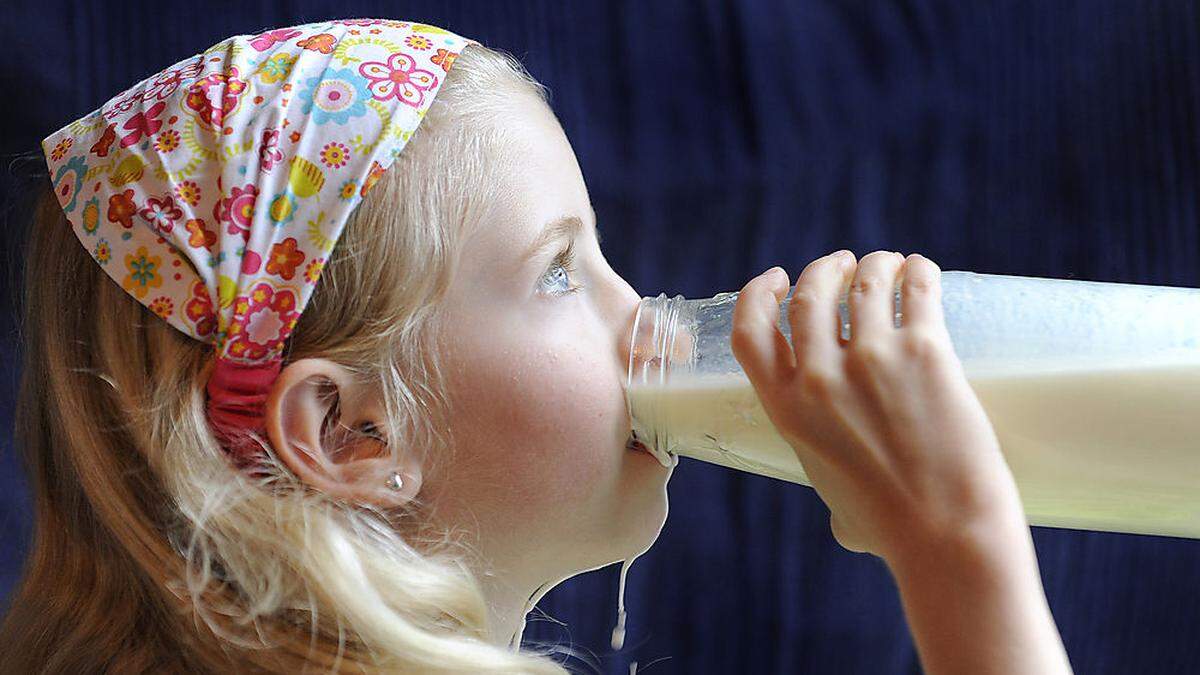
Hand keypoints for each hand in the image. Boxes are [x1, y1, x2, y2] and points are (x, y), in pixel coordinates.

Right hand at [730, 250, 1025, 564]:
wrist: (945, 533)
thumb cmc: (890, 527)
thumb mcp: (828, 492)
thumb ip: (826, 471)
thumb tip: (842, 504)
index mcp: (786, 410)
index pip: (750, 333)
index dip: (759, 295)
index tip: (777, 279)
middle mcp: (819, 378)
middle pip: (809, 295)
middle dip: (824, 270)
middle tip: (842, 264)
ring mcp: (871, 360)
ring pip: (863, 283)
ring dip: (873, 265)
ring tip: (887, 264)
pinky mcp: (924, 352)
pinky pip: (916, 290)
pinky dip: (917, 271)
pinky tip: (920, 270)